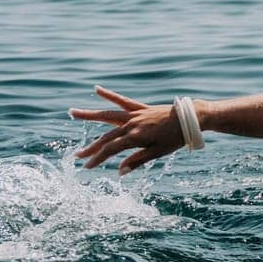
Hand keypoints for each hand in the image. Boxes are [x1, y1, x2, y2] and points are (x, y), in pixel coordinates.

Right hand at [70, 86, 185, 173]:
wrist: (191, 119)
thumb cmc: (176, 138)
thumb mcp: (158, 153)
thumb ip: (137, 161)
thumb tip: (119, 172)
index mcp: (135, 137)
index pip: (111, 150)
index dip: (98, 159)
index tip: (87, 167)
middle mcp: (132, 124)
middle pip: (106, 137)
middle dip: (91, 147)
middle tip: (77, 156)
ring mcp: (135, 114)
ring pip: (107, 115)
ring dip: (89, 115)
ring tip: (71, 112)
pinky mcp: (141, 108)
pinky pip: (122, 101)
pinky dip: (109, 95)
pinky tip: (97, 89)